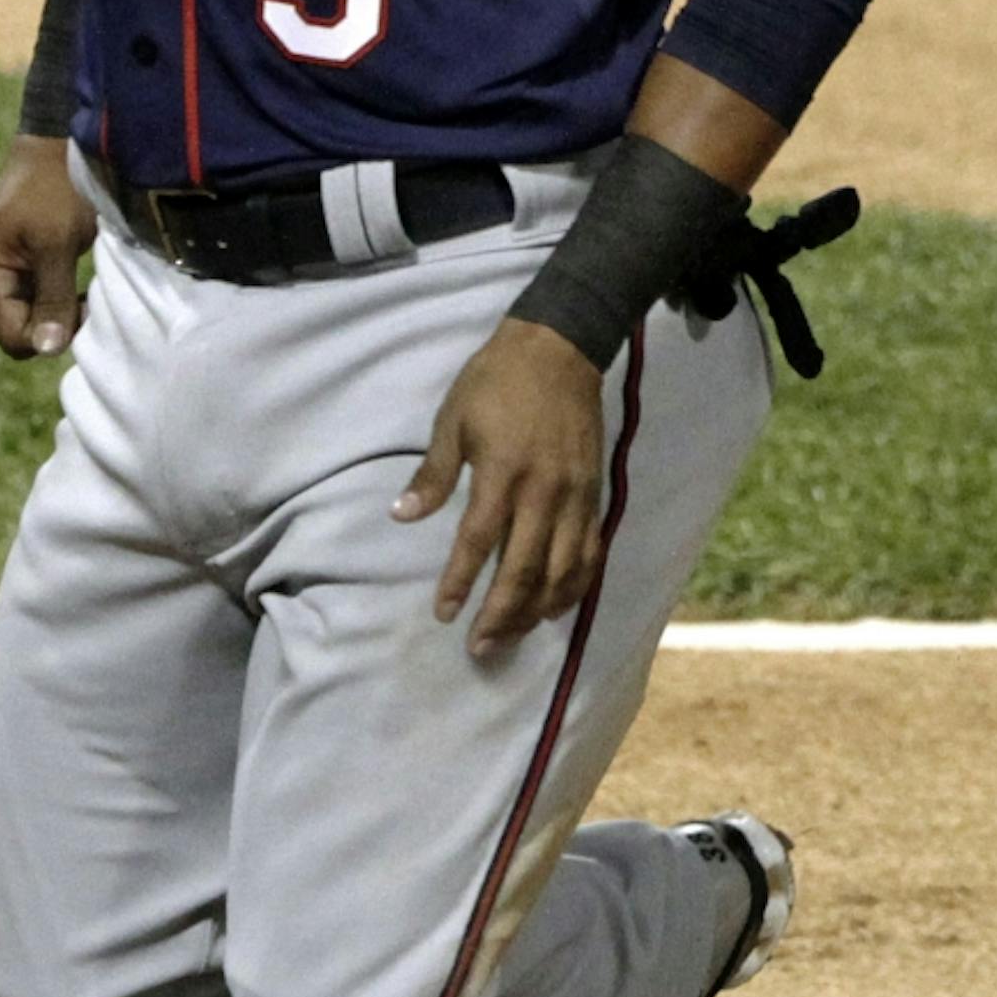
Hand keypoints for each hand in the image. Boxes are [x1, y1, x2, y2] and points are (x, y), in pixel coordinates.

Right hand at [0, 136, 96, 357]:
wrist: (55, 145)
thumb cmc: (56, 188)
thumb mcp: (57, 244)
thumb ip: (52, 299)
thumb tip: (48, 349)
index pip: (12, 336)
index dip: (50, 336)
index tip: (85, 311)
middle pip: (17, 330)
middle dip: (54, 324)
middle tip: (88, 301)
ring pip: (27, 317)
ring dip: (57, 311)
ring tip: (84, 291)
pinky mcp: (11, 265)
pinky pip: (32, 300)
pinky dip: (56, 298)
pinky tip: (75, 284)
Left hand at [393, 318, 607, 654]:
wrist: (560, 351)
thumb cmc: (496, 383)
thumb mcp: (453, 419)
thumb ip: (433, 474)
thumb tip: (402, 516)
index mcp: (504, 472)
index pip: (479, 540)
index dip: (460, 581)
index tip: (444, 613)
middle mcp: (544, 492)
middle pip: (525, 569)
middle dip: (501, 614)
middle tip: (479, 646)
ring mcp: (575, 497)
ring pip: (562, 571)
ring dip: (537, 611)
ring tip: (512, 636)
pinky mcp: (594, 496)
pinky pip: (589, 553)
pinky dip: (575, 587)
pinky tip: (556, 609)